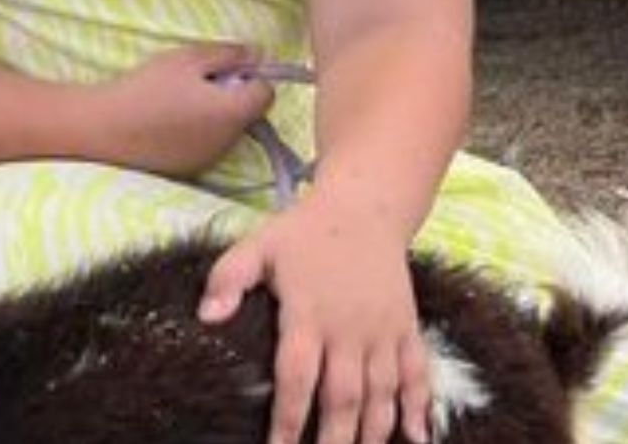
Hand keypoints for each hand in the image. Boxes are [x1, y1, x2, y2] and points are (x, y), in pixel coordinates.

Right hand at [92, 44, 272, 177]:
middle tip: (198, 81)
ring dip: (217, 115)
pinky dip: (199, 133)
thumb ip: (229, 54)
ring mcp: (211, 159)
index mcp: (234, 112)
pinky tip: (170, 122)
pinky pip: (208, 146)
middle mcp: (230, 142)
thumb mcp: (188, 58)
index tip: (224, 68)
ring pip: (229, 131)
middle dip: (233, 96)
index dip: (251, 76)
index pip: (267, 93)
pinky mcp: (191, 170)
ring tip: (180, 101)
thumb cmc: (148, 87)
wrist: (106, 128)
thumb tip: (258, 54)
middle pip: (248, 114)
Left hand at [201, 203, 429, 443]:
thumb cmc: (303, 233)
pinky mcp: (407, 328)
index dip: (289, 419)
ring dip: (372, 433)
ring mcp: (383, 330)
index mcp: (309, 313)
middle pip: (343, 397)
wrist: (364, 207)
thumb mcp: (258, 246)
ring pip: (382, 393)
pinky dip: (420, 407)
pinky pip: (419, 373)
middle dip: (334, 440)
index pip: (298, 376)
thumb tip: (206, 318)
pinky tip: (416, 438)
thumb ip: (229, 278)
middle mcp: (349, 328)